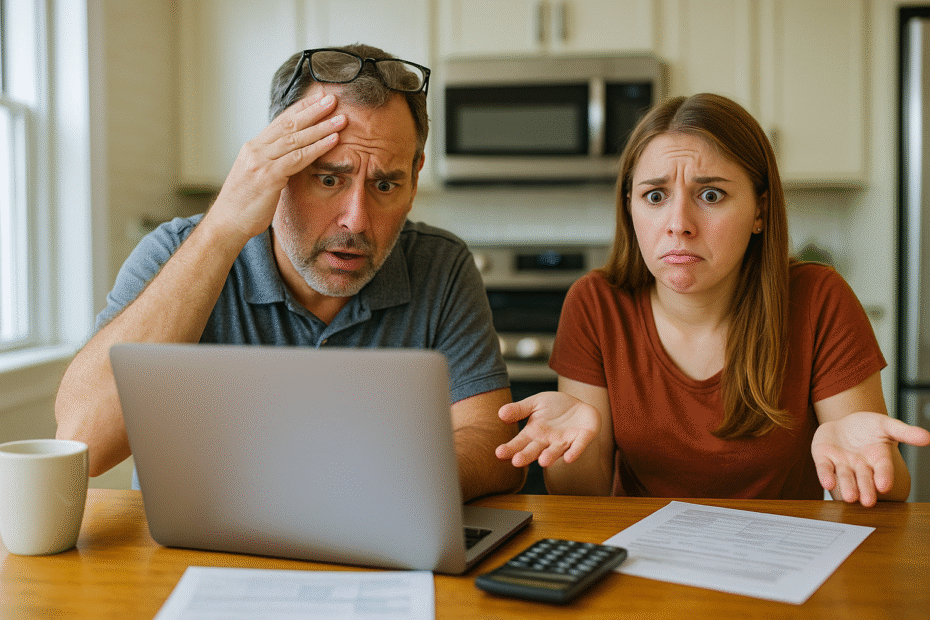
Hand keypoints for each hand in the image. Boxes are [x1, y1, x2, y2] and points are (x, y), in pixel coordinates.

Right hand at [207, 92, 345, 241]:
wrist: (227, 223)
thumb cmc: (245, 205)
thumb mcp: (258, 177)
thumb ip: (273, 163)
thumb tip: (292, 157)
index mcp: (253, 147)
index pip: (281, 121)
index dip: (301, 108)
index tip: (318, 98)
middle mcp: (256, 149)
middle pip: (289, 124)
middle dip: (313, 110)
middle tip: (333, 98)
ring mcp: (260, 161)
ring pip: (296, 138)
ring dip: (321, 127)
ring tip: (341, 118)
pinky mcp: (268, 176)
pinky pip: (297, 158)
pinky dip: (318, 148)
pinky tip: (333, 140)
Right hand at [496, 392, 600, 467]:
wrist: (580, 406)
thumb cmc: (555, 407)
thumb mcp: (535, 403)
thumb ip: (519, 409)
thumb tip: (500, 413)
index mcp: (534, 433)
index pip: (519, 442)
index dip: (510, 448)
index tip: (499, 453)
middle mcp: (547, 442)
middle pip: (535, 450)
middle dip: (526, 456)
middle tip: (516, 462)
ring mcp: (564, 442)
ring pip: (556, 451)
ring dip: (550, 457)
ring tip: (543, 462)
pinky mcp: (581, 439)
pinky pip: (577, 447)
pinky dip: (574, 452)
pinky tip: (569, 458)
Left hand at [812, 411, 929, 505]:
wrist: (843, 424)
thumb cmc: (867, 427)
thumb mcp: (886, 425)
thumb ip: (904, 431)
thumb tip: (927, 437)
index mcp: (878, 459)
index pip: (883, 470)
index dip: (884, 477)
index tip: (884, 486)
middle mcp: (861, 466)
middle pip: (864, 479)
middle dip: (866, 490)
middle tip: (867, 501)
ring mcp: (842, 464)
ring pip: (845, 477)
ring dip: (847, 487)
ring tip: (850, 497)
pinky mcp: (824, 459)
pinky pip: (825, 468)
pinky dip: (825, 475)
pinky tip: (827, 483)